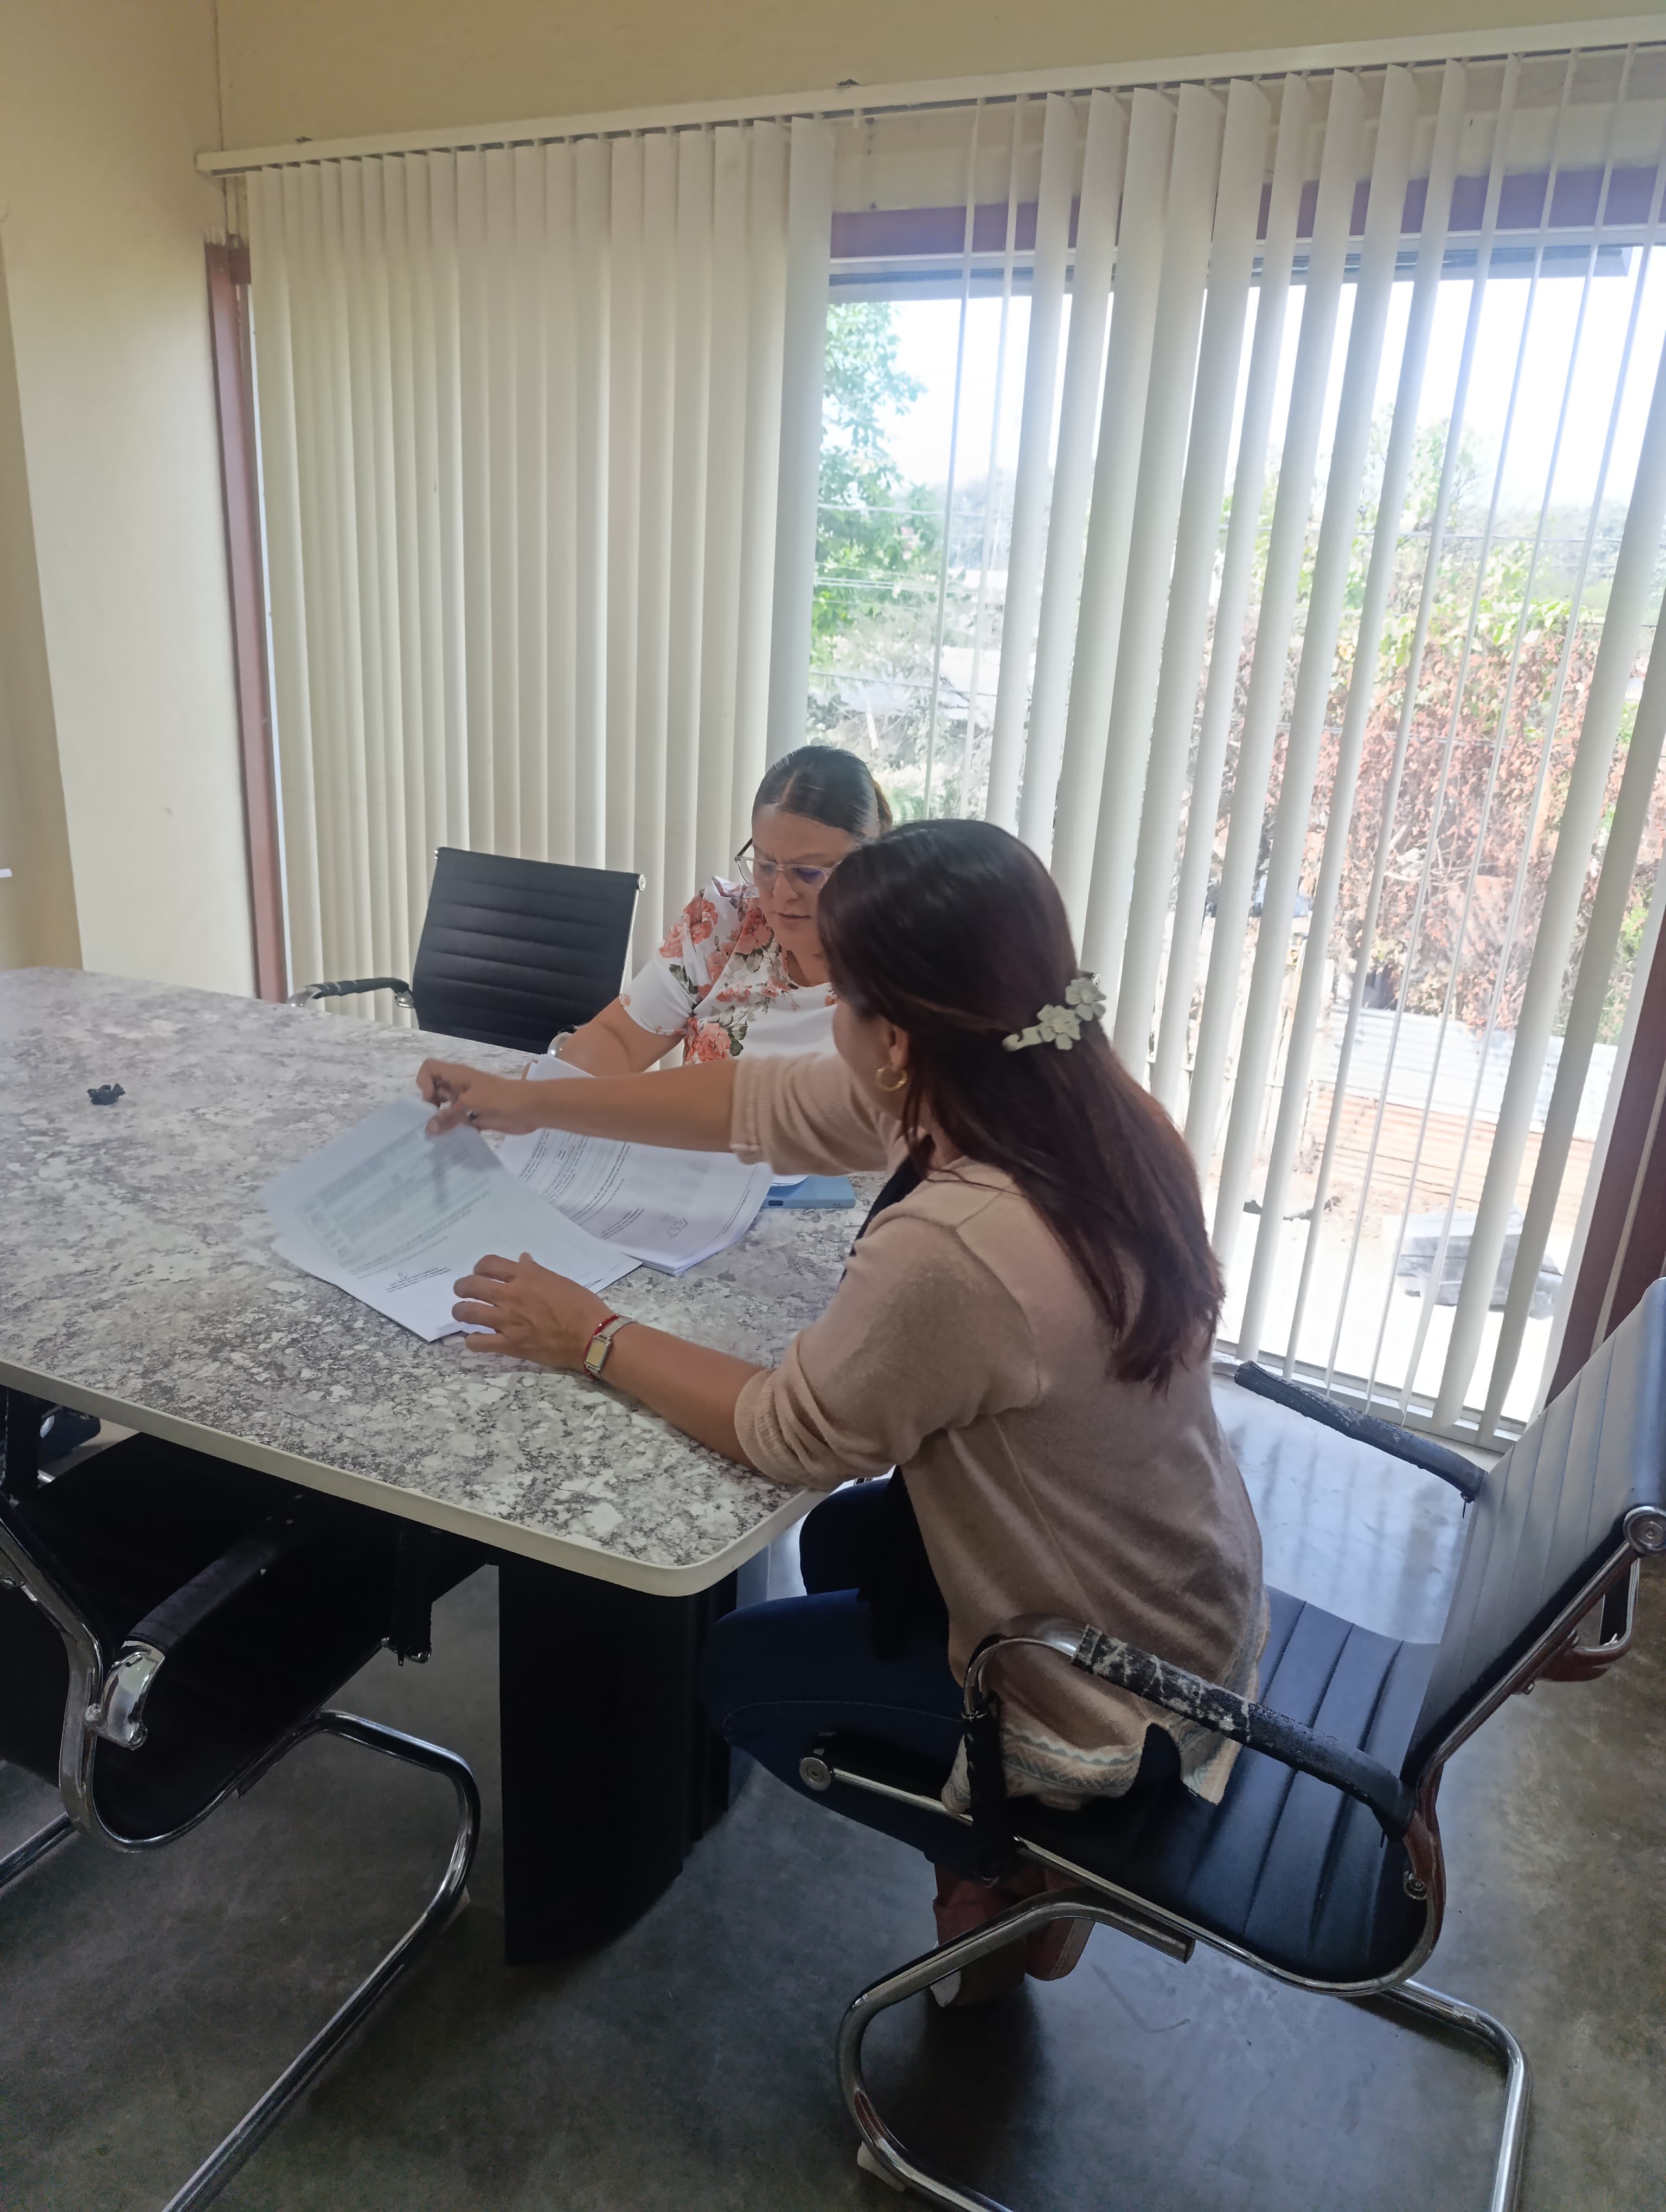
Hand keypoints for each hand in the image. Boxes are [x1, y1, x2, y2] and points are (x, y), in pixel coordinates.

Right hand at [418, 1059, 541, 1135]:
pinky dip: (453, 1129)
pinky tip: (451, 1142)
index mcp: (457, 1076)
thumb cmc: (501, 1098)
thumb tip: (429, 1129)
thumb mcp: (471, 1104)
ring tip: (435, 1138)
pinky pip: (458, 1121)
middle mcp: (459, 1087)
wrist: (531, 1108)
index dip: (424, 1082)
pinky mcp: (476, 1116)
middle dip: (428, 1106)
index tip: (431, 1101)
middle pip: (434, 1090)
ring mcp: (468, 1102)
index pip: (430, 1068)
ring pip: (445, 1108)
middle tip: (429, 1125)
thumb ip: (449, 1116)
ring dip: (440, 1120)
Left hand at [451, 1253, 613, 1367]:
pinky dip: (473, 1341)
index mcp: (525, 1277)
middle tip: (463, 1291)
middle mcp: (511, 1295)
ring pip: (468, 1312)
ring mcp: (507, 1321)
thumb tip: (523, 1261)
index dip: (479, 1267)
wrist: (591, 1336)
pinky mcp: (510, 1345)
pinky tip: (476, 1339)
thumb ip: (536, 1272)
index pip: (488, 1264)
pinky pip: (479, 1343)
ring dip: (460, 1311)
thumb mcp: (560, 1281)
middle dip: (462, 1286)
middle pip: (471, 1285)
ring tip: (463, 1312)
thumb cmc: (581, 1305)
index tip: (480, 1273)